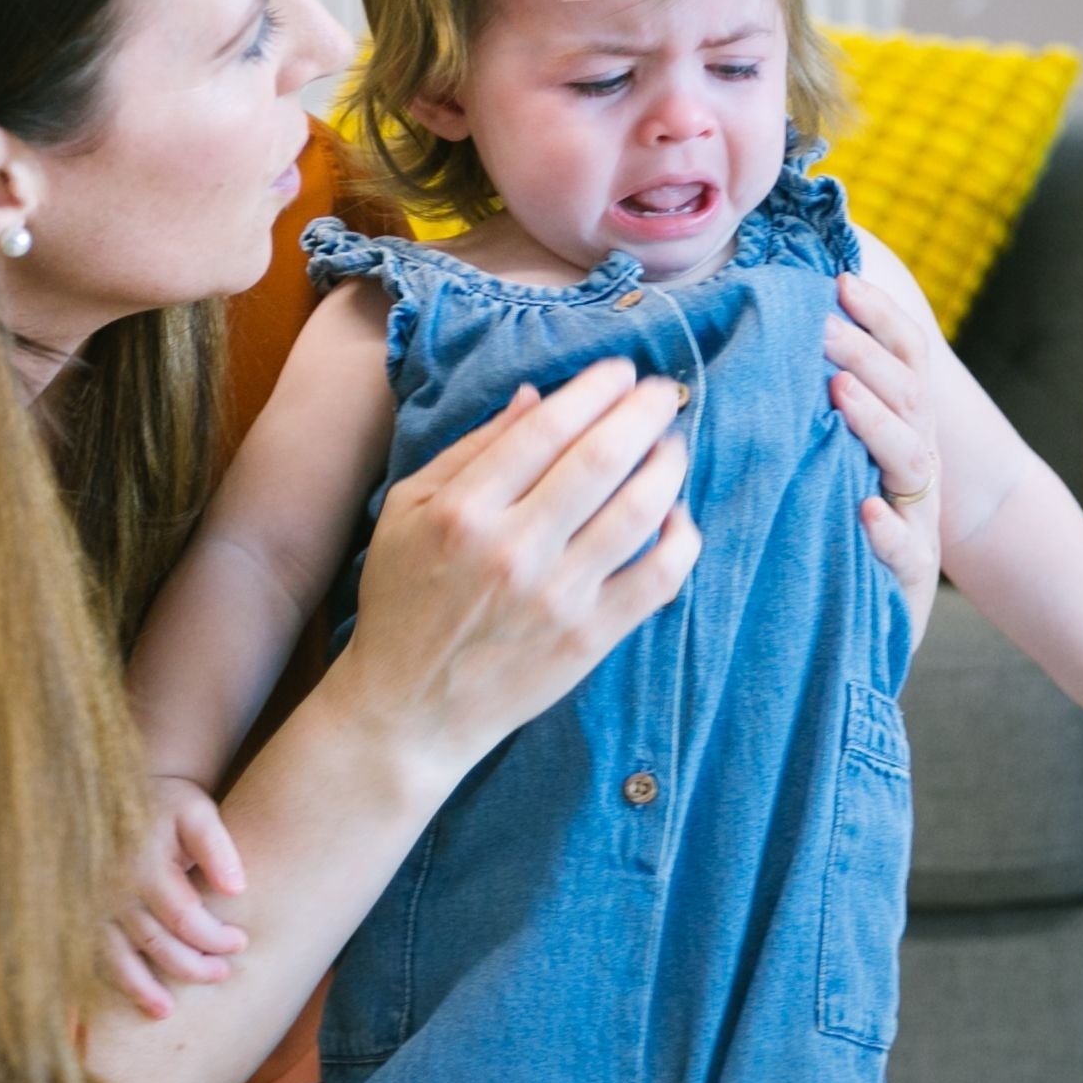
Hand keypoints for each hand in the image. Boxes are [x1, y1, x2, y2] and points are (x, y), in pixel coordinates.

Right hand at [107, 778, 249, 1020]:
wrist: (120, 794)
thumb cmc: (169, 807)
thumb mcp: (197, 813)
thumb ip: (217, 847)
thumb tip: (237, 889)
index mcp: (144, 864)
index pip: (185, 916)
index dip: (215, 937)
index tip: (240, 942)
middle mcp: (112, 888)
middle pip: (155, 942)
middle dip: (191, 966)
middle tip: (222, 973)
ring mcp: (92, 905)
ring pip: (117, 957)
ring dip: (142, 988)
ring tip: (167, 1011)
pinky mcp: (83, 914)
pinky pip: (96, 955)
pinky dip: (113, 980)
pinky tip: (132, 998)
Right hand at [341, 359, 700, 785]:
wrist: (408, 710)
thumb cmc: (402, 601)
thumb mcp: (407, 510)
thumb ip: (470, 449)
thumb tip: (536, 397)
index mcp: (462, 510)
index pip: (546, 429)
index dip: (593, 390)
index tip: (620, 372)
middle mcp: (512, 549)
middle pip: (600, 459)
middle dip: (643, 412)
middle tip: (663, 391)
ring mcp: (556, 597)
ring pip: (638, 512)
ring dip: (668, 466)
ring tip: (673, 444)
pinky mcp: (588, 640)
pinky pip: (657, 579)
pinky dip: (679, 540)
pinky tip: (677, 516)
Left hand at [824, 271, 942, 635]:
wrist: (880, 624)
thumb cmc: (838, 527)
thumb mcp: (833, 460)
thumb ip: (821, 404)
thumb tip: (778, 331)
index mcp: (900, 430)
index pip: (905, 359)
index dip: (881, 318)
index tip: (844, 281)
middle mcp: (915, 466)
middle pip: (906, 397)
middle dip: (866, 356)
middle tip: (821, 327)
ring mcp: (917, 519)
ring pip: (910, 460)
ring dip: (875, 421)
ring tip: (839, 394)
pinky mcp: (910, 578)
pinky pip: (906, 551)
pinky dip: (887, 530)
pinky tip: (866, 511)